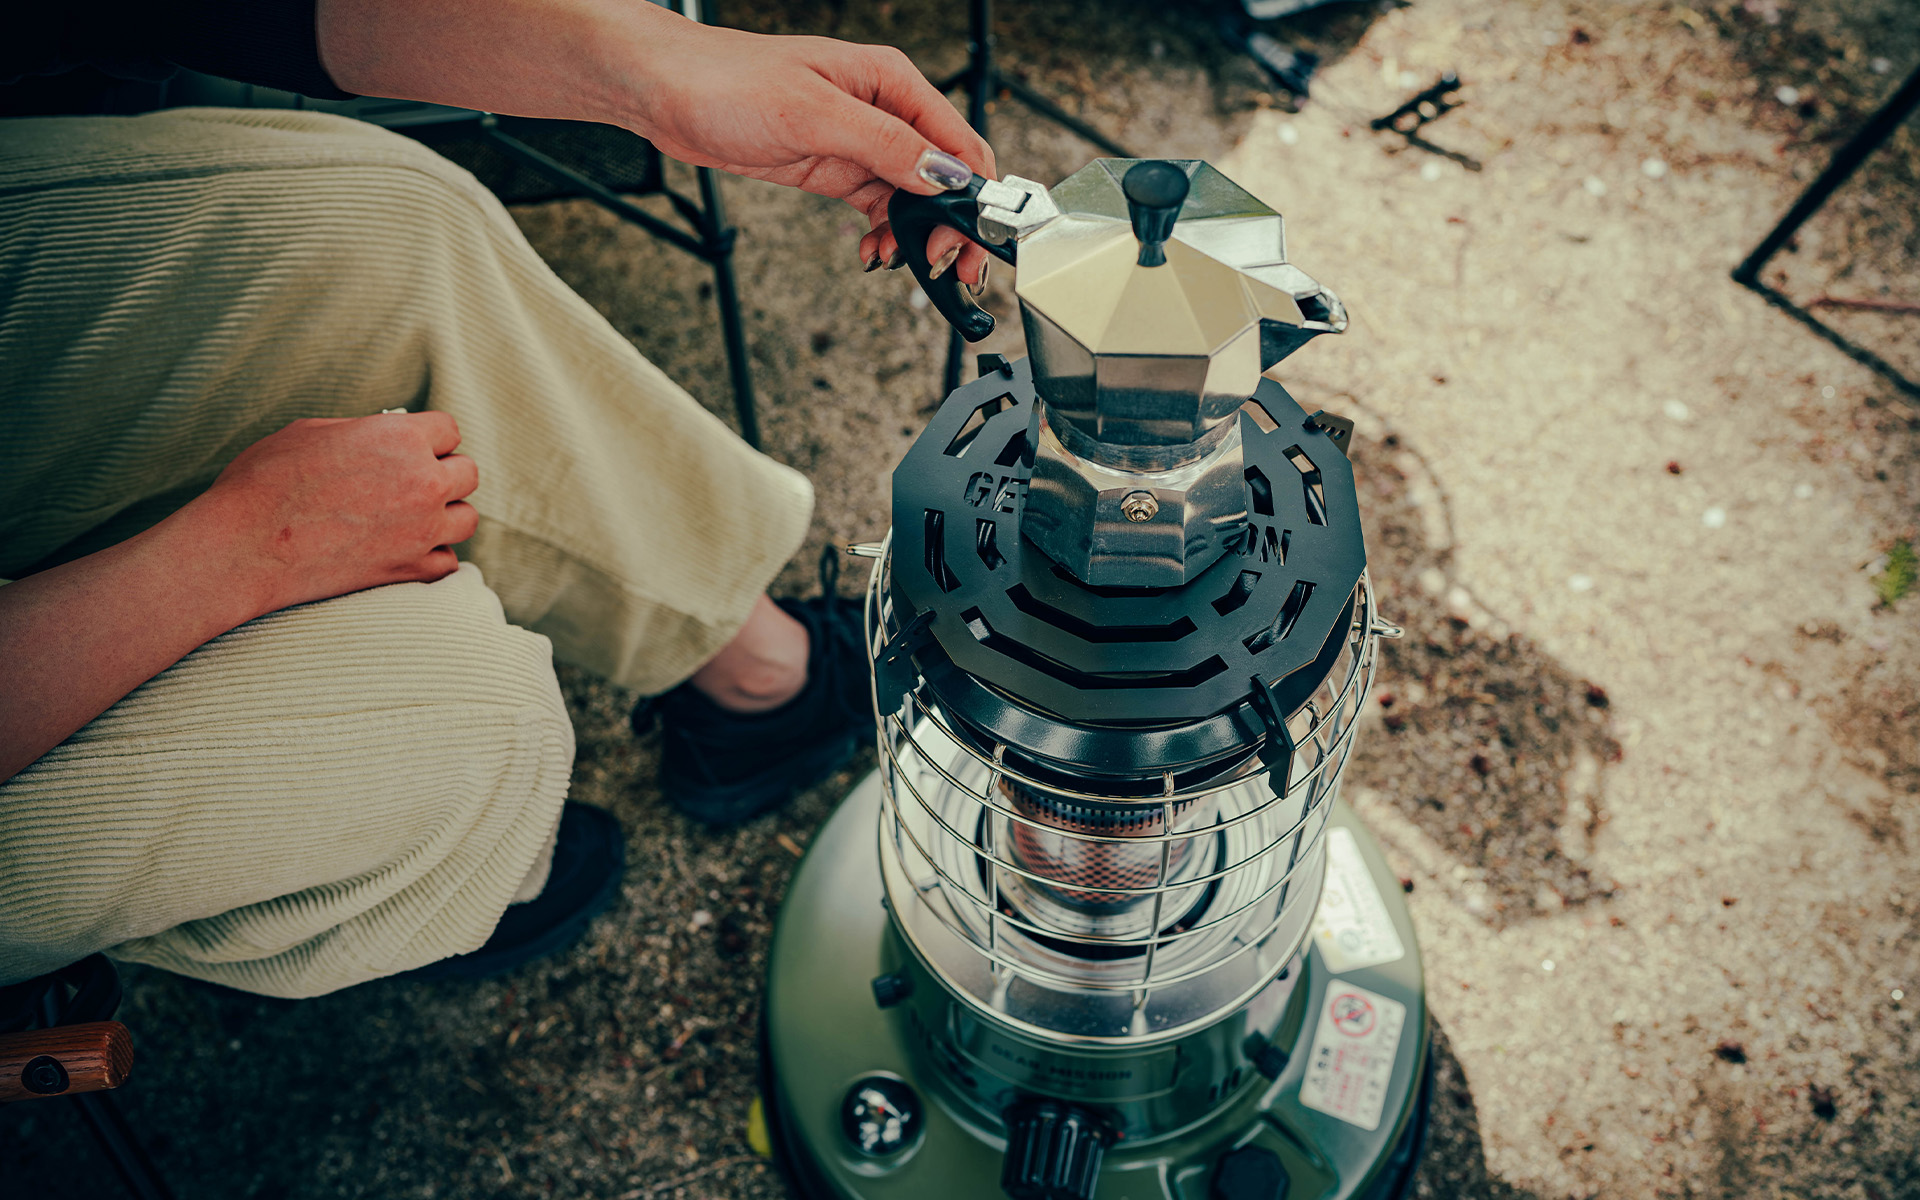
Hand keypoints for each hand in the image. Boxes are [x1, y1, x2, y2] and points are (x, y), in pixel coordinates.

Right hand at [191, 413, 479, 614]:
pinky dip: (431, 558)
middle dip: (443, 474)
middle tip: (412, 484)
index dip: (429, 439)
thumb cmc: (264, 483)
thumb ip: (364, 434)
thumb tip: (382, 438)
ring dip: (445, 517)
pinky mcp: (413, 570)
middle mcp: (423, 480)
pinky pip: (449, 561)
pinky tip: (405, 552)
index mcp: (400, 437)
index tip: (414, 449)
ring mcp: (424, 529)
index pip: (449, 430)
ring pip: (467, 518)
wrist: (244, 547)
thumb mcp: (312, 433)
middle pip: (467, 472)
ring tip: (412, 519)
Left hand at [620, 19, 995, 282]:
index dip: (974, 199)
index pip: (959, 144)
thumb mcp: (812, 114)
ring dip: (915, 238)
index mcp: (891, 82)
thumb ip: (884, 145)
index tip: (969, 242)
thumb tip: (944, 176)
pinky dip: (886, 236)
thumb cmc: (727, 79)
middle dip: (951, 227)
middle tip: (943, 267)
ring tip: (898, 261)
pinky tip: (874, 254)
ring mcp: (861, 142)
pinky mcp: (837, 168)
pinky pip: (880, 209)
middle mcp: (884, 110)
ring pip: (915, 200)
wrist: (666, 92)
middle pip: (945, 178)